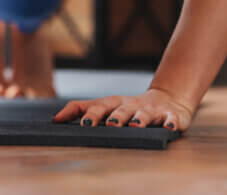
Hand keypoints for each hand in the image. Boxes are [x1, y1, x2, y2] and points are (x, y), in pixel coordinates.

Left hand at [52, 87, 194, 131]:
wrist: (167, 100)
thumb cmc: (129, 107)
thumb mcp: (105, 106)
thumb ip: (80, 109)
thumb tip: (55, 119)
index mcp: (115, 103)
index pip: (100, 106)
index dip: (92, 114)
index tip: (84, 124)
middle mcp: (131, 105)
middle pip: (122, 109)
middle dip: (116, 117)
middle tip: (111, 125)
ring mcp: (151, 110)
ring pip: (144, 114)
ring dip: (140, 118)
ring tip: (136, 125)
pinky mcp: (170, 116)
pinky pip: (171, 119)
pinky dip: (171, 122)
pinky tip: (169, 127)